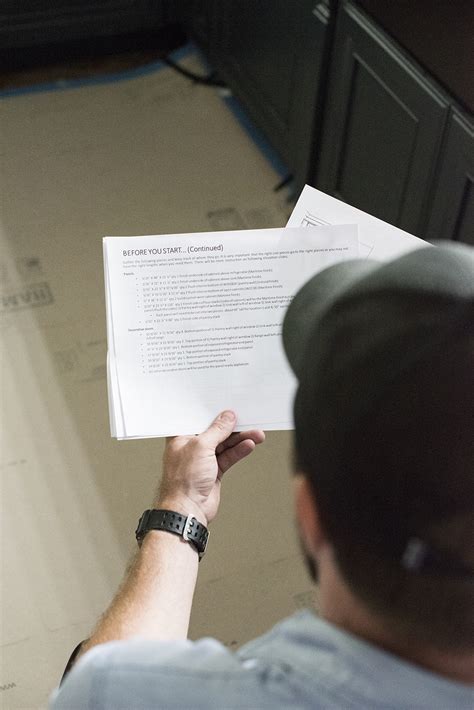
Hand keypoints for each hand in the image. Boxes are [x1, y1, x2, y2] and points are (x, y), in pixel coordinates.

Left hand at [155, 411, 264, 525]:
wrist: (188, 509)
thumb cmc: (183, 480)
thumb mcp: (202, 446)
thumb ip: (217, 430)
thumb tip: (227, 417)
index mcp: (180, 436)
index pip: (199, 419)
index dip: (214, 412)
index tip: (230, 407)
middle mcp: (191, 447)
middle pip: (215, 431)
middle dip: (233, 427)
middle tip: (248, 421)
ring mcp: (203, 460)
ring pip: (224, 445)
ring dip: (240, 439)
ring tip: (256, 434)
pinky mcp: (213, 471)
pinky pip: (228, 457)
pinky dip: (238, 451)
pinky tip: (249, 445)